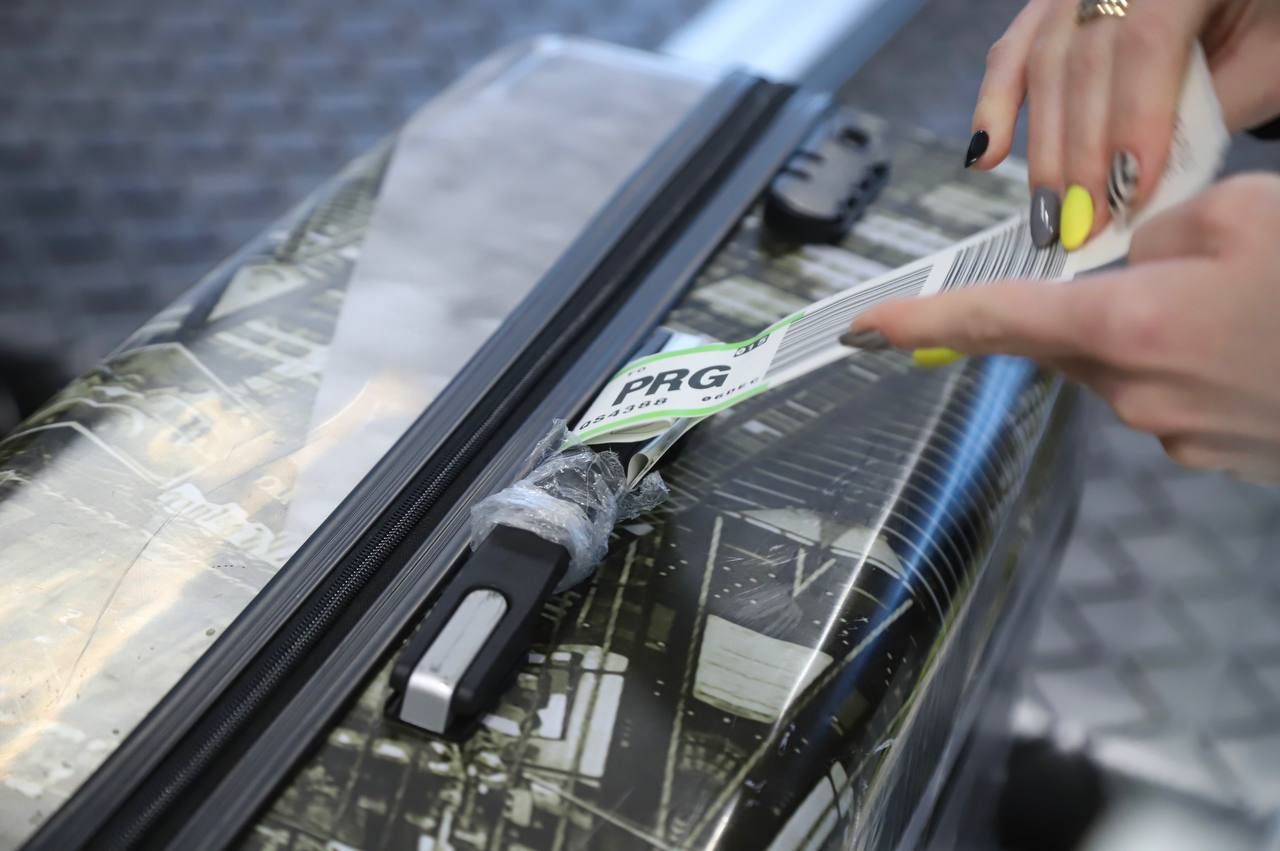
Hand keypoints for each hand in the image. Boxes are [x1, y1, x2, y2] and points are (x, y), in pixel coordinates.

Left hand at [851, 173, 1279, 481]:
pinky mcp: (1211, 457)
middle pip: (1063, 341)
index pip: (997, 320)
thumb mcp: (1241, 217)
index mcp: (1129, 328)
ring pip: (1119, 367)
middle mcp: (1135, 395)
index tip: (861, 330)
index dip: (923, 320)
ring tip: (1237, 304)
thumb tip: (1119, 265)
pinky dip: (1185, 364)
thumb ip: (1151, 238)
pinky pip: (1166, 397)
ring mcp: (1174, 436)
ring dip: (1146, 328)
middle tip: (1159, 265)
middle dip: (1084, 299)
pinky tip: (1250, 343)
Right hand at [967, 0, 1279, 248]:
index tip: (1128, 194)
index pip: (1144, 41)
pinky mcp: (1052, 5)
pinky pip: (1014, 51)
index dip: (1132, 121)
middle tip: (1083, 223)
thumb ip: (1209, 110)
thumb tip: (1137, 183)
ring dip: (1042, 149)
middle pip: (1082, 61)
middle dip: (1081, 153)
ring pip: (1043, 65)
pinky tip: (986, 157)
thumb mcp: (1269, 57)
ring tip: (1050, 213)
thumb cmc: (1268, 21)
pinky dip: (995, 106)